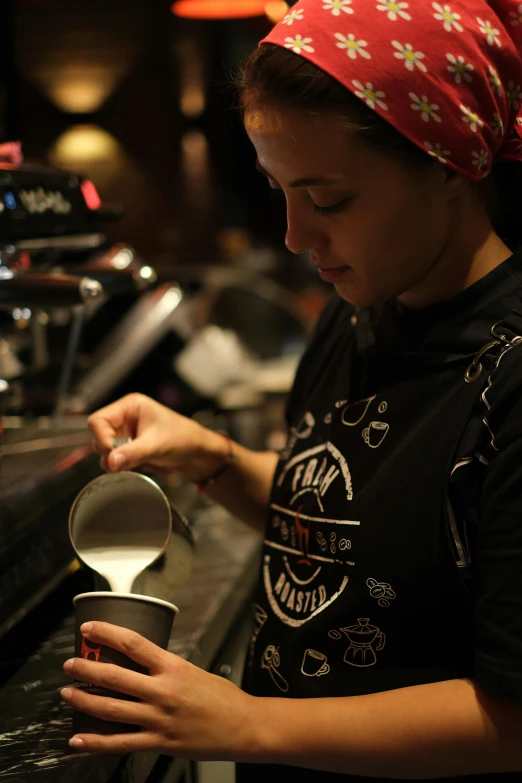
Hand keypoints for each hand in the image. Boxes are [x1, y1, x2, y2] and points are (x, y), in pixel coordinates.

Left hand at [61, 622, 258, 757]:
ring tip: (67, 693)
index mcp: (173, 667)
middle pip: (114, 676)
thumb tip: (141, 664)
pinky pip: (120, 743)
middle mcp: (163, 691)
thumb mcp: (194, 670)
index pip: (133, 643)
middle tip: (69, 663)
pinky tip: (77, 739)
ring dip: (84, 700)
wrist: (244, 726)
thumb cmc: (223, 697)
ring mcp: (159, 718)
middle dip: (86, 668)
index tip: (89, 629)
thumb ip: (167, 668)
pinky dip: (95, 742)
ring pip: (111, 709)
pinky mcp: (159, 742)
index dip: (107, 633)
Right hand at [88, 393, 228, 480]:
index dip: (102, 439)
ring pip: (108, 453)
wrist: (200, 453)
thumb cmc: (184, 439)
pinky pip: (118, 461)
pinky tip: (148, 465)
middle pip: (99, 437)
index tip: (114, 454)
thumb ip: (131, 454)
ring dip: (124, 462)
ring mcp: (128, 434)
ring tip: (146, 462)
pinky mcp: (131, 448)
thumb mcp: (156, 446)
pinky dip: (130, 467)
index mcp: (130, 406)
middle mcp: (125, 418)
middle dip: (115, 453)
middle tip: (134, 460)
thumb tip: (109, 462)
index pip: (97, 421)